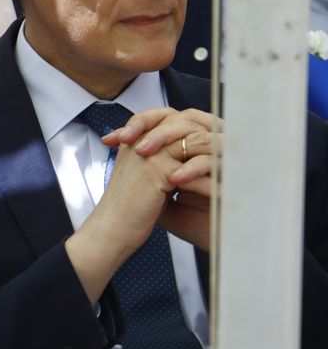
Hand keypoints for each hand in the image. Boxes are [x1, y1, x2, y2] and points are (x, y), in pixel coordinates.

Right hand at [69, 107, 219, 299]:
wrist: (112, 229)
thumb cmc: (127, 209)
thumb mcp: (140, 177)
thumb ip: (159, 160)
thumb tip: (187, 158)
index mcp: (137, 140)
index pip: (171, 119)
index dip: (196, 127)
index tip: (218, 139)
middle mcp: (142, 141)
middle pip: (187, 126)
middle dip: (213, 138)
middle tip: (235, 151)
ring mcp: (150, 154)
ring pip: (195, 144)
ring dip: (219, 158)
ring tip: (237, 171)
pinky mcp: (159, 172)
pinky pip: (195, 171)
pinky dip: (212, 185)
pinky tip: (225, 196)